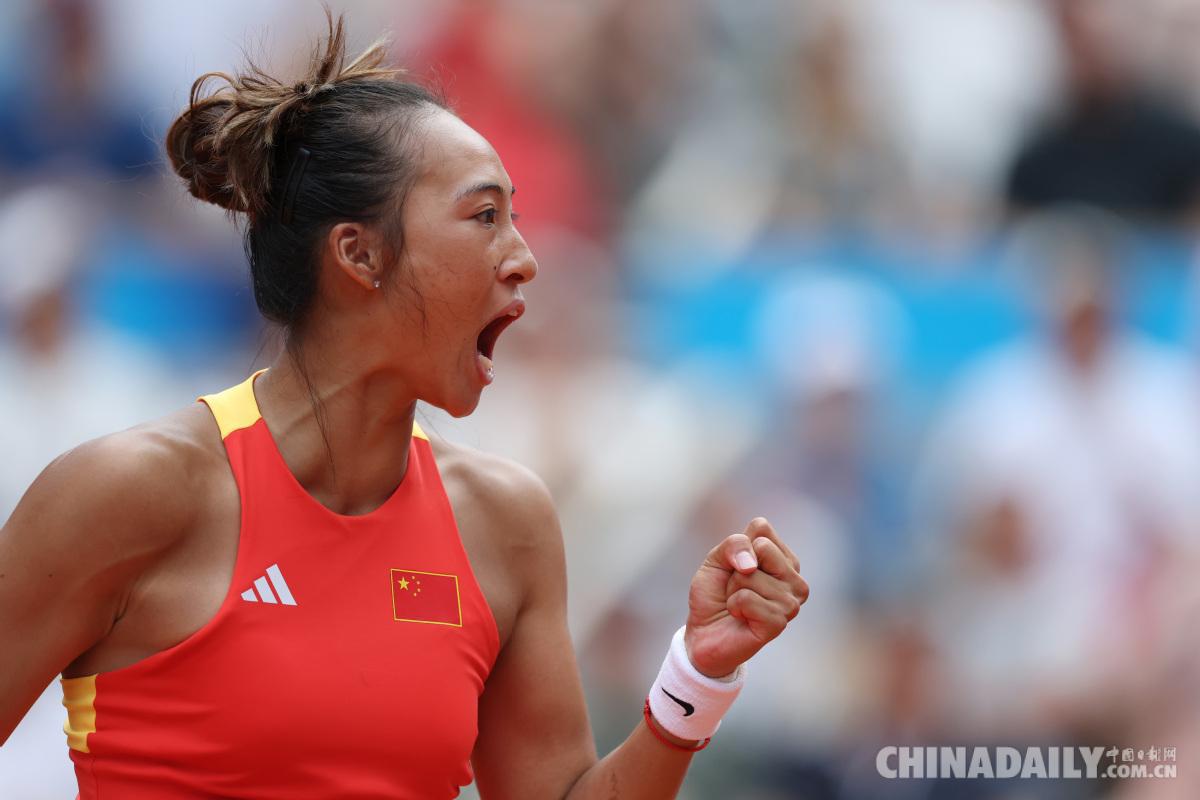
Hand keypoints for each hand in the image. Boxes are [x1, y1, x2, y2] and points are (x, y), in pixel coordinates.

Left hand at [683, 517, 808, 678]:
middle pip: (761, 547)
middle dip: (736, 567)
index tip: (735, 567)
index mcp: (784, 559)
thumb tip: (751, 564)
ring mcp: (791, 602)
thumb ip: (733, 545)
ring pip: (751, 575)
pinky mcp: (779, 623)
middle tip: (735, 588)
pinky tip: (740, 617)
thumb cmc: (714, 595)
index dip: (738, 547)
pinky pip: (747, 598)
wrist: (703, 634)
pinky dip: (734, 605)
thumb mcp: (716, 559)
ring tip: (737, 605)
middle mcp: (794, 579)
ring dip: (733, 590)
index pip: (762, 528)